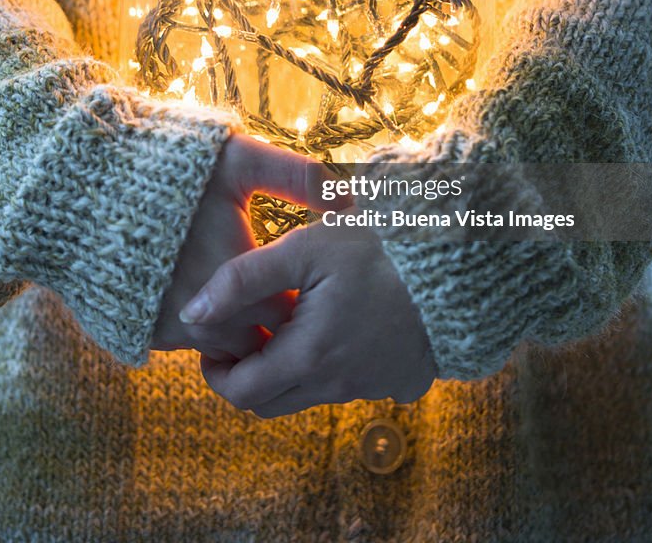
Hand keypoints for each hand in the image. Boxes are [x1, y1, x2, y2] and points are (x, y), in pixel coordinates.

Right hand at [149, 133, 324, 363]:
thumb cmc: (168, 168)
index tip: (303, 278)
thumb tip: (345, 194)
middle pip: (262, 338)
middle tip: (278, 290)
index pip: (291, 312)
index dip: (299, 296)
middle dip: (273, 321)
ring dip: (239, 329)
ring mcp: (174, 329)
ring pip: (226, 348)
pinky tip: (203, 292)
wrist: (83, 190)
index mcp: (242, 275)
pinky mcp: (145, 333)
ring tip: (244, 293)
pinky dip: (204, 328)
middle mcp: (212, 314)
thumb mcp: (236, 159)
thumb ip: (295, 176)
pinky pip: (190, 344)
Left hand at [178, 215, 436, 416]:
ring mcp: (370, 387)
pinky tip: (333, 321)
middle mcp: (338, 385)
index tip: (213, 340)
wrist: (459, 264)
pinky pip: (347, 385)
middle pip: (270, 403)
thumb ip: (243, 280)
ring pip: (307, 394)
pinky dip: (326, 364)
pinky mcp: (397, 380)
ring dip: (287, 367)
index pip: (240, 394)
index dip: (215, 372)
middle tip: (244, 332)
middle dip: (246, 375)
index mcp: (309, 357)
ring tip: (289, 315)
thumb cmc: (380, 249)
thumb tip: (191, 313)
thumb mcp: (305, 249)